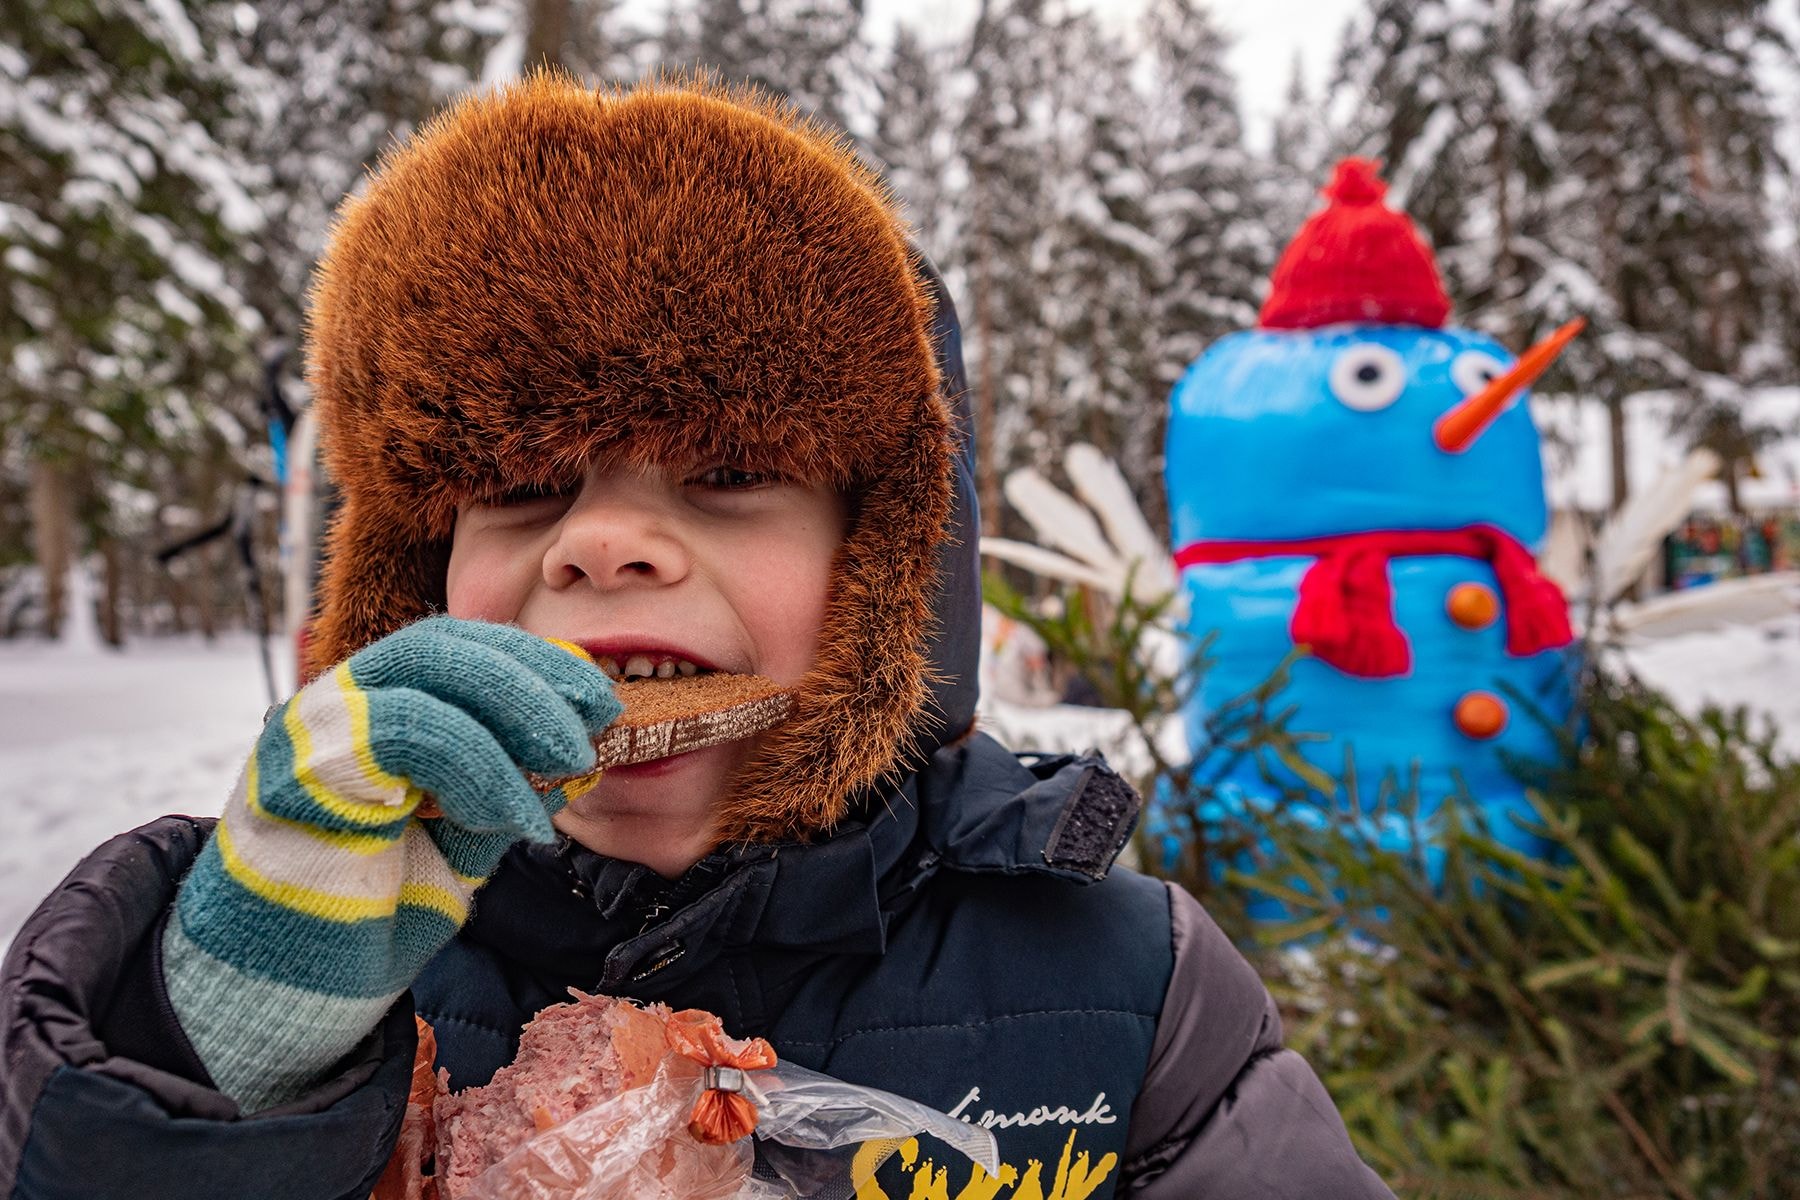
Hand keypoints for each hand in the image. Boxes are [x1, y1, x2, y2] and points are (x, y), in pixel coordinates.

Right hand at [162, 617, 618, 1111]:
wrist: (296, 989)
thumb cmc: (373, 912)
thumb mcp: (465, 840)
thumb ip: (509, 788)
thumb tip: (580, 752)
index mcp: (377, 709)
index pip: (459, 648)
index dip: (535, 661)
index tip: (599, 698)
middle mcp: (338, 704)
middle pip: (443, 644)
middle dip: (534, 678)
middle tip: (590, 733)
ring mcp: (311, 728)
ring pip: (425, 670)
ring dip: (515, 717)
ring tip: (567, 772)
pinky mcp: (299, 767)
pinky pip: (403, 732)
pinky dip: (477, 766)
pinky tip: (512, 815)